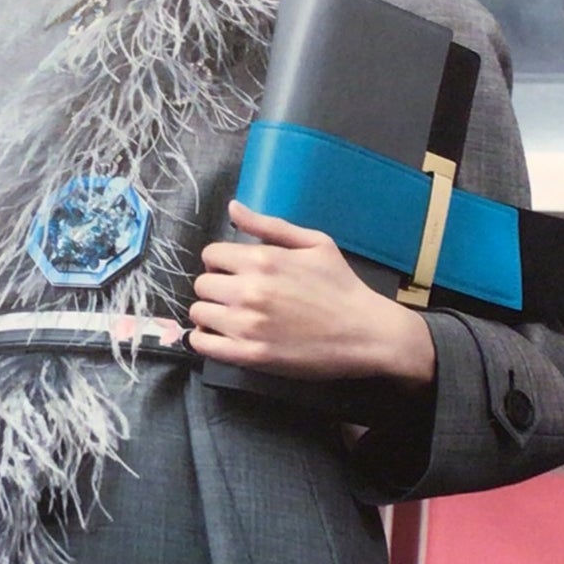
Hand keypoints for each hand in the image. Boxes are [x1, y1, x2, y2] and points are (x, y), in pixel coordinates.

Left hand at [189, 201, 435, 418]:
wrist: (364, 333)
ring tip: (230, 317)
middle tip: (235, 296)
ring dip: (210, 313)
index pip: (211, 255)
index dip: (221, 262)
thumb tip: (233, 207)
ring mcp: (247, 325)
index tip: (234, 272)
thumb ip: (269, 226)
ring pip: (199, 313)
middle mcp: (248, 291)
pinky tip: (219, 337)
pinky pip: (202, 344)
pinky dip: (204, 339)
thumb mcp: (314, 243)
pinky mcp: (249, 355)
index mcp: (263, 260)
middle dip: (215, 287)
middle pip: (201, 284)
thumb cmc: (341, 285)